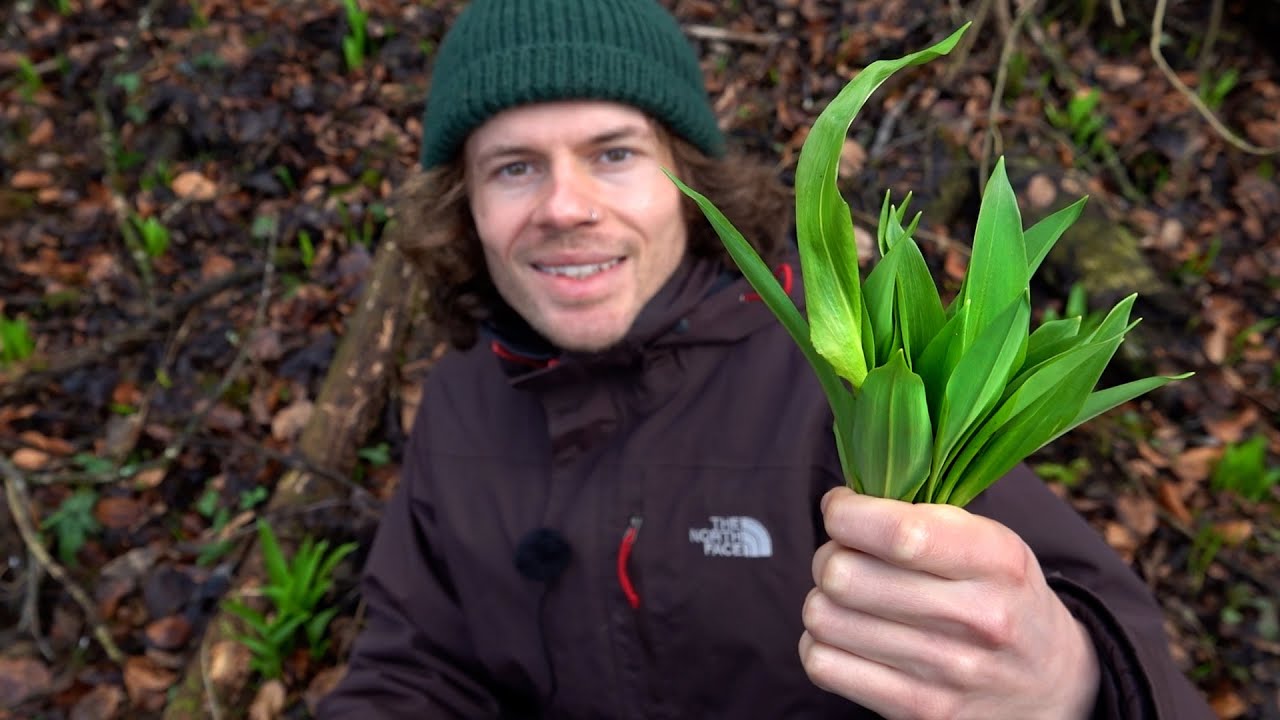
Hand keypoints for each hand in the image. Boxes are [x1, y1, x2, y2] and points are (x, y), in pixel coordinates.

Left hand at [799, 487, 1099, 719]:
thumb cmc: (1002, 596)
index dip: (846, 514)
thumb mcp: (992, 543)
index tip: (840, 508)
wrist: (1051, 686)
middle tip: (844, 555)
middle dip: (829, 555)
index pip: (901, 533)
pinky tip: (847, 636)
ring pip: (824, 618)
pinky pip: (822, 664)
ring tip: (848, 598)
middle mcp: (977, 618)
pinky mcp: (919, 711)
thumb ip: (924, 516)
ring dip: (822, 600)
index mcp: (997, 561)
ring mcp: (947, 672)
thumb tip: (839, 505)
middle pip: (844, 575)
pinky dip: (820, 645)